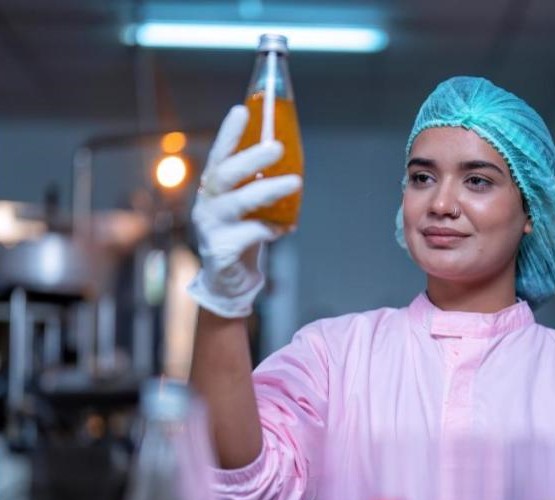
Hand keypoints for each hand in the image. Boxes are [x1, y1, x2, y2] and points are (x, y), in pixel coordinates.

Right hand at [187, 105, 301, 318]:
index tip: (242, 110)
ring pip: (237, 203)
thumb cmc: (242, 237)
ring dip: (268, 190)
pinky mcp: (220, 250)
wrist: (228, 282)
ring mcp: (210, 227)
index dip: (229, 133)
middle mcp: (207, 204)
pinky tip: (285, 229)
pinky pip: (248, 235)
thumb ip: (260, 189)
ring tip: (295, 182)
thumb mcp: (249, 209)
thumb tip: (293, 165)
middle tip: (278, 146)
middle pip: (225, 174)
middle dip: (251, 158)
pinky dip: (269, 229)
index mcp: (214, 189)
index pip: (219, 155)